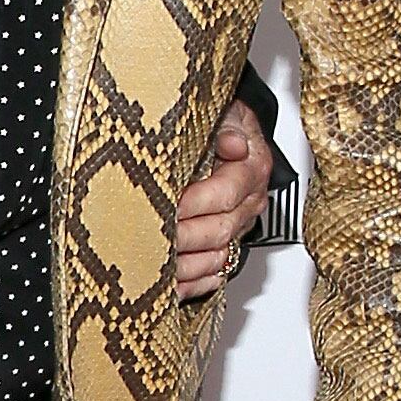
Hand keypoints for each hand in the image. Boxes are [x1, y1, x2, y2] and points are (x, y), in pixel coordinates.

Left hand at [174, 99, 272, 299]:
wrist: (226, 131)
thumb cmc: (219, 121)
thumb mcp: (223, 112)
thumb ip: (224, 127)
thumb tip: (233, 144)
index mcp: (251, 169)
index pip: (224, 193)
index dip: (193, 202)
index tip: (164, 206)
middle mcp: (248, 202)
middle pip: (219, 230)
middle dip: (182, 236)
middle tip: (149, 238)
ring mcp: (238, 226)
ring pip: (217, 257)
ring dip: (185, 266)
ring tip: (154, 267)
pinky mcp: (226, 244)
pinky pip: (213, 274)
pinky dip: (191, 285)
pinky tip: (168, 288)